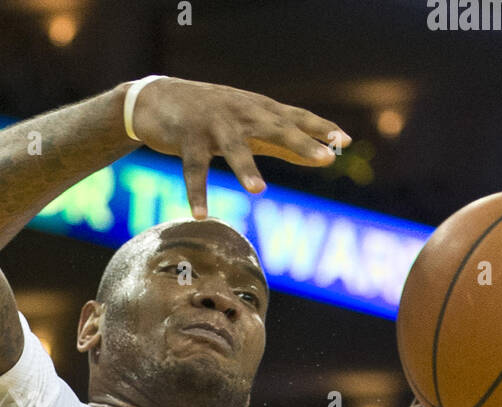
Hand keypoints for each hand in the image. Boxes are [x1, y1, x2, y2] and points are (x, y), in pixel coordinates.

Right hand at [129, 78, 348, 217]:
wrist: (155, 98)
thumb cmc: (210, 114)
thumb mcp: (248, 125)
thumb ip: (281, 141)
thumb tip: (319, 156)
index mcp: (258, 110)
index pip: (296, 117)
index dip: (321, 129)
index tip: (346, 141)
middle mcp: (240, 113)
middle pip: (275, 128)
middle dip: (301, 143)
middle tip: (324, 159)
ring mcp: (213, 124)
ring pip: (234, 148)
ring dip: (246, 168)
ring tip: (259, 190)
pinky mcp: (186, 137)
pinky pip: (193, 168)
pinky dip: (197, 192)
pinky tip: (201, 214)